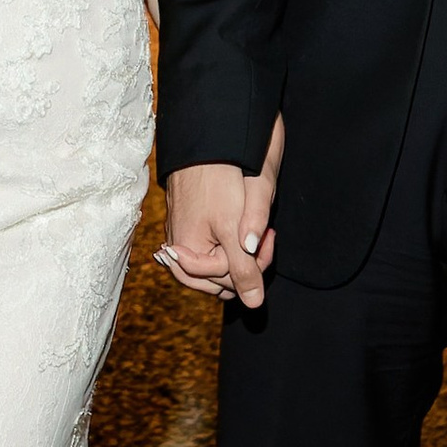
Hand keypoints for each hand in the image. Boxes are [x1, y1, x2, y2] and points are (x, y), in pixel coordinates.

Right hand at [158, 118, 283, 307]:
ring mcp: (183, 237)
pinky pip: (214, 245)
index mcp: (185, 256)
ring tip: (260, 228)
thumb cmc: (216, 182)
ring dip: (243, 251)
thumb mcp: (233, 230)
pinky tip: (245, 222)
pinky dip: (234, 238)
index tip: (267, 237)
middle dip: (248, 261)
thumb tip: (254, 304)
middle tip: (267, 235)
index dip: (252, 265)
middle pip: (221, 277)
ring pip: (219, 261)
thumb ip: (243, 268)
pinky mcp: (189, 224)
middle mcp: (179, 251)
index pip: (226, 281)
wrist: (204, 141)